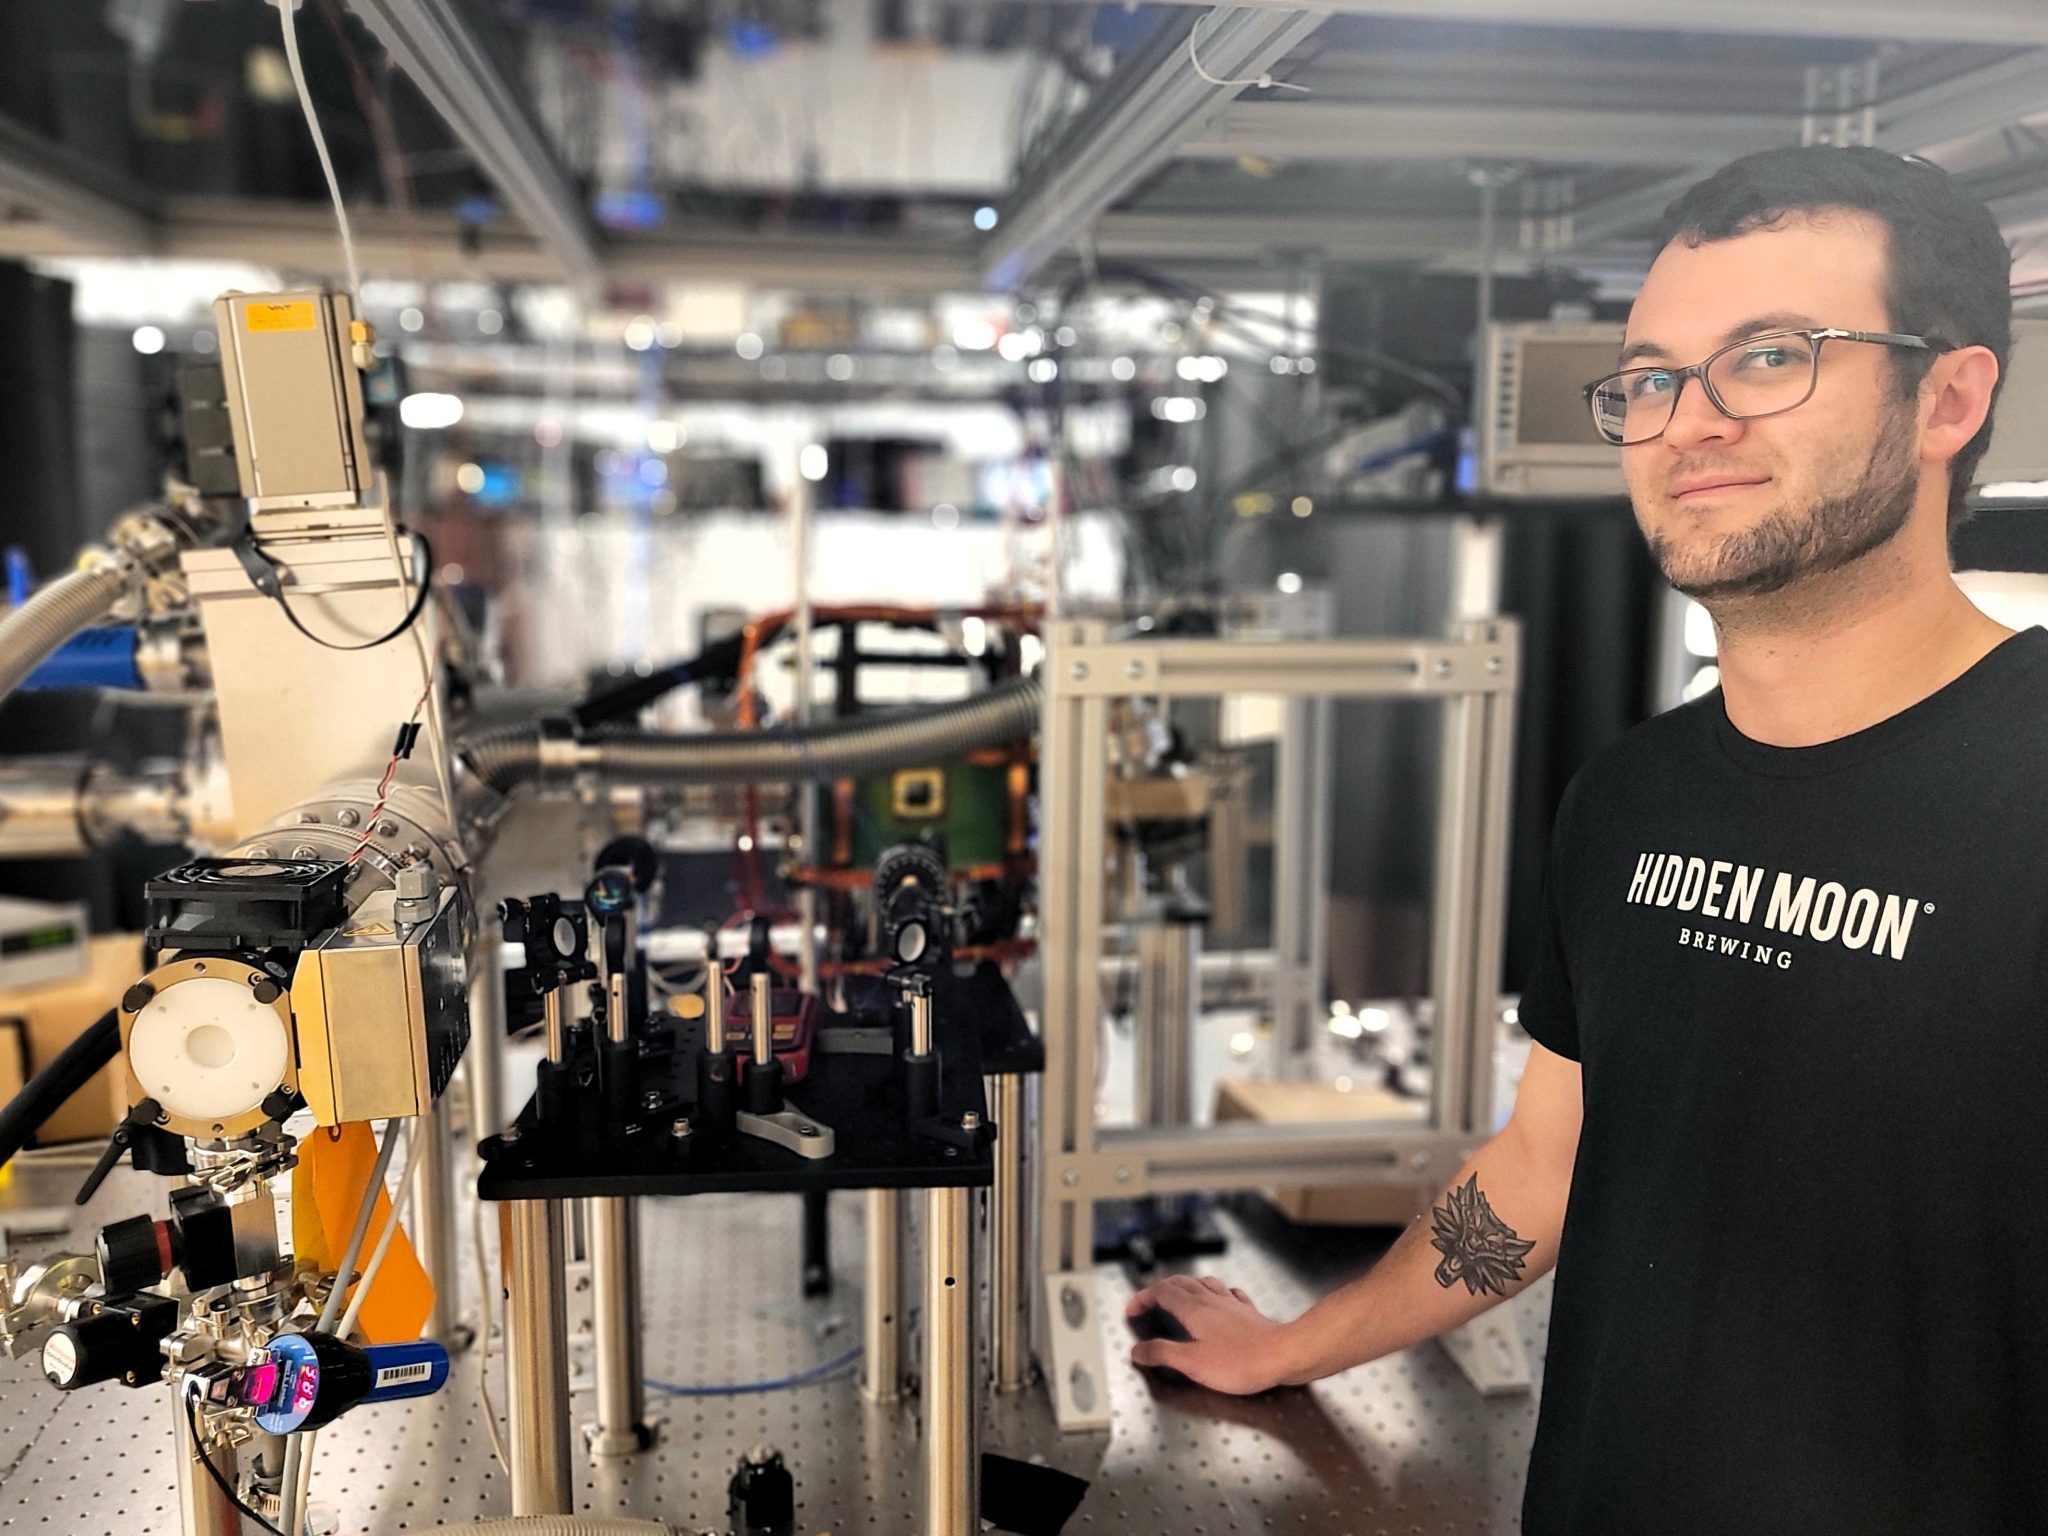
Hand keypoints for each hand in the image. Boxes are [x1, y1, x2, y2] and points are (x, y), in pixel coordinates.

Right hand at [1124, 1274, 1295, 1395]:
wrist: (1283, 1355)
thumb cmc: (1241, 1362)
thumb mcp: (1193, 1363)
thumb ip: (1162, 1354)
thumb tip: (1138, 1350)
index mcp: (1194, 1310)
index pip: (1161, 1292)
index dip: (1142, 1298)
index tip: (1132, 1309)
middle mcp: (1211, 1300)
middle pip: (1179, 1282)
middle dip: (1159, 1288)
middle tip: (1148, 1300)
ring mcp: (1231, 1304)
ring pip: (1203, 1283)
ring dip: (1185, 1285)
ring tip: (1178, 1293)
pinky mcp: (1247, 1312)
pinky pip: (1228, 1293)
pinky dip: (1215, 1293)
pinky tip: (1220, 1298)